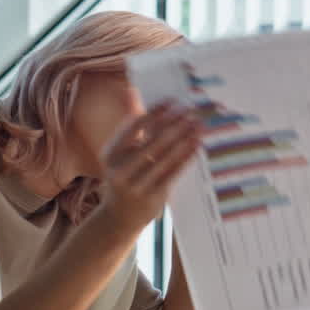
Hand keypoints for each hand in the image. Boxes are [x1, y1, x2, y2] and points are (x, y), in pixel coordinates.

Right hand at [94, 102, 202, 232]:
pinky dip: (186, 157)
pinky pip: (173, 173)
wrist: (119, 217)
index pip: (134, 126)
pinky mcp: (152, 198)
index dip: (155, 112)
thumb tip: (133, 92)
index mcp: (110, 154)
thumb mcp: (120, 154)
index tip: (173, 102)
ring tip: (198, 126)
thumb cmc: (124, 176)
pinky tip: (196, 145)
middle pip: (153, 141)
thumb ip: (131, 127)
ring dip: (185, 139)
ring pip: (165, 158)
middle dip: (175, 124)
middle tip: (192, 112)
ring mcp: (135, 186)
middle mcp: (120, 170)